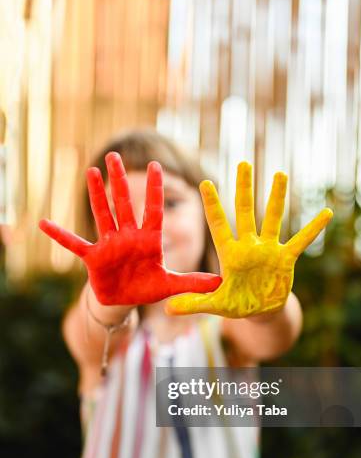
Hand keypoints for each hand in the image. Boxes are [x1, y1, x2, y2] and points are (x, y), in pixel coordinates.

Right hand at [39, 153, 221, 304]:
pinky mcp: (93, 257)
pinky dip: (59, 235)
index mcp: (149, 240)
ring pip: (102, 214)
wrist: (124, 302)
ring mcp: (109, 244)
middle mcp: (128, 236)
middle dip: (120, 180)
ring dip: (96, 194)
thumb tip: (221, 283)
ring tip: (90, 171)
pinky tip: (44, 223)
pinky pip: (74, 244)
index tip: (157, 165)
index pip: (153, 210)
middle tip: (114, 155)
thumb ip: (193, 282)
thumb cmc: (147, 289)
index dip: (155, 189)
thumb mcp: (171, 285)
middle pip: (124, 204)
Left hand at [166, 162, 332, 317]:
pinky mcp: (286, 259)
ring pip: (272, 218)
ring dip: (276, 197)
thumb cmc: (236, 305)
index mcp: (229, 254)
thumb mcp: (215, 305)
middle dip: (243, 188)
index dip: (212, 205)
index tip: (204, 182)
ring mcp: (268, 250)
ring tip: (279, 174)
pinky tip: (326, 213)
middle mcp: (248, 245)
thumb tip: (166, 309)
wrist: (261, 311)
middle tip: (242, 163)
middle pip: (244, 212)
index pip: (218, 224)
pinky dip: (313, 229)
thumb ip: (193, 303)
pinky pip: (302, 241)